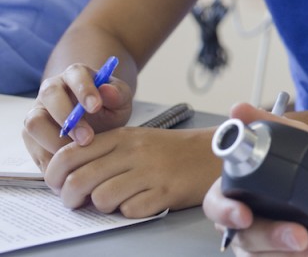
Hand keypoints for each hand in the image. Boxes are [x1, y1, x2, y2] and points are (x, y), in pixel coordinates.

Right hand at [22, 63, 133, 170]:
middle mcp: (52, 90)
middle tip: (87, 138)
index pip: (75, 75)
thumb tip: (107, 90)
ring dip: (54, 140)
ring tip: (77, 154)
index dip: (84, 90)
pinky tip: (68, 167)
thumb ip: (118, 93)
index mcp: (75, 75)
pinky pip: (33, 146)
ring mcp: (38, 111)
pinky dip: (49, 158)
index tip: (96, 107)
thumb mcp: (120, 100)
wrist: (98, 122)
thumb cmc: (109, 106)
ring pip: (34, 123)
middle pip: (49, 97)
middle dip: (67, 119)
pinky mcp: (32, 135)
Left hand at [42, 125, 220, 216]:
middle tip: (77, 202)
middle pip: (79, 180)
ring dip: (102, 207)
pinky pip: (130, 211)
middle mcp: (133, 152)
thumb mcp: (136, 140)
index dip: (54, 174)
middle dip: (70, 198)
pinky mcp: (166, 192)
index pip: (70, 154)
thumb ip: (104, 153)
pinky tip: (142, 202)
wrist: (212, 153)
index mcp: (122, 136)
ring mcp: (150, 172)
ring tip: (115, 201)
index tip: (58, 184)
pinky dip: (131, 212)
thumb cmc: (170, 150)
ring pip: (101, 198)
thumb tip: (68, 178)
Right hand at [203, 102, 307, 255]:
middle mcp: (245, 223)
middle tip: (300, 235)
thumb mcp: (295, 138)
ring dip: (296, 256)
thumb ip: (269, 124)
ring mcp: (262, 245)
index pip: (217, 204)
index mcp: (239, 192)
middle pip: (246, 239)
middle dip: (274, 238)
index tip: (245, 215)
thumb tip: (239, 110)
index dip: (226, 211)